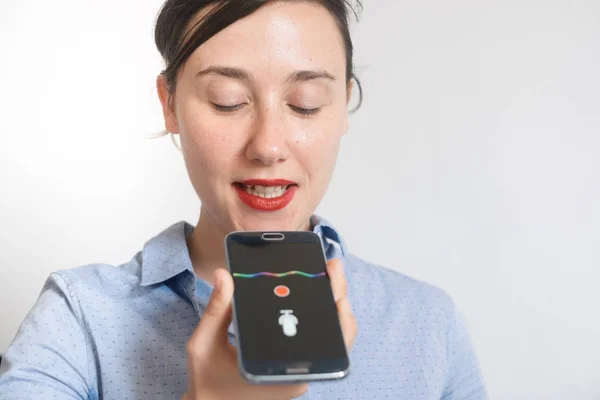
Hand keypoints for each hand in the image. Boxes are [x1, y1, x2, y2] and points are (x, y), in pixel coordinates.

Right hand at [182, 258, 356, 399]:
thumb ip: (216, 310)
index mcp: (281, 376)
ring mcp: (297, 372)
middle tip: (333, 267)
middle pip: (333, 338)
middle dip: (336, 298)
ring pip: (327, 338)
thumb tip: (223, 276)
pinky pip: (315, 340)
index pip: (327, 350)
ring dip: (329, 305)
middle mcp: (297, 377)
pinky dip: (318, 314)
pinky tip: (315, 290)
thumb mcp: (204, 345)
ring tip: (329, 274)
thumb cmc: (206, 380)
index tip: (339, 294)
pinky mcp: (293, 367)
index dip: (339, 320)